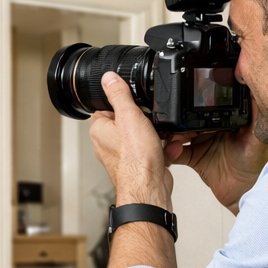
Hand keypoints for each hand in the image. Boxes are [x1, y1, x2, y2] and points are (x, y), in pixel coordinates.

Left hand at [89, 72, 173, 209]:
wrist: (150, 188)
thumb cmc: (135, 159)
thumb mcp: (128, 116)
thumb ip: (119, 94)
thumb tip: (108, 78)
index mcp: (100, 131)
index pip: (106, 108)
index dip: (123, 104)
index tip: (135, 105)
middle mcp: (108, 145)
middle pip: (128, 121)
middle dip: (145, 120)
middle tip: (152, 122)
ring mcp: (125, 156)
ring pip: (144, 136)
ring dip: (157, 135)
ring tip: (161, 137)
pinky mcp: (141, 165)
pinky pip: (154, 150)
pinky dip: (163, 149)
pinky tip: (167, 149)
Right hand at [164, 106, 267, 211]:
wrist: (244, 191)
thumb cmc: (254, 165)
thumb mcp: (256, 136)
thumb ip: (255, 114)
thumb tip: (255, 90)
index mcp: (225, 121)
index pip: (208, 108)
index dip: (198, 106)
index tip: (190, 104)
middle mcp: (212, 130)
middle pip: (191, 119)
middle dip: (182, 120)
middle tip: (180, 124)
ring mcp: (201, 143)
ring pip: (181, 133)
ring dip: (174, 134)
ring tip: (174, 138)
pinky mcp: (193, 158)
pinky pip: (177, 152)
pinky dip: (171, 151)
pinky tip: (171, 151)